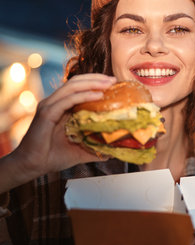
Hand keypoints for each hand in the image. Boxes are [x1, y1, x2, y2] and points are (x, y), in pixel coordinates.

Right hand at [2, 73, 115, 190]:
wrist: (31, 166)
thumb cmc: (52, 157)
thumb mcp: (79, 151)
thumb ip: (94, 148)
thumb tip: (113, 151)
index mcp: (60, 106)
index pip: (78, 87)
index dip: (95, 82)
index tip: (114, 84)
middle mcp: (54, 102)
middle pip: (76, 82)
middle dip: (96, 78)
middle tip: (114, 80)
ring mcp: (49, 106)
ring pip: (72, 87)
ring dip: (92, 83)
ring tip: (108, 84)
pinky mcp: (46, 113)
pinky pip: (67, 100)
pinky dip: (83, 96)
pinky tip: (97, 96)